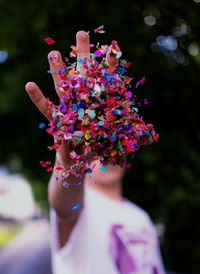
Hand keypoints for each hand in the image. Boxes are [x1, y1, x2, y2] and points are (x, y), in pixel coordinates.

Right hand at [25, 30, 118, 168]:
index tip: (114, 50)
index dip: (110, 68)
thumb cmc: (99, 156)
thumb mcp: (114, 149)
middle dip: (83, 57)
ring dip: (58, 72)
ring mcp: (69, 112)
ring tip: (53, 53)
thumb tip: (146, 137)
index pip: (106, 84)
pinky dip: (38, 99)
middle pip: (83, 78)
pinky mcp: (56, 124)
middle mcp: (84, 106)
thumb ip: (125, 142)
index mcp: (99, 109)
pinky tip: (30, 85)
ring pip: (63, 89)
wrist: (82, 168)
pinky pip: (46, 110)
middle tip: (81, 33)